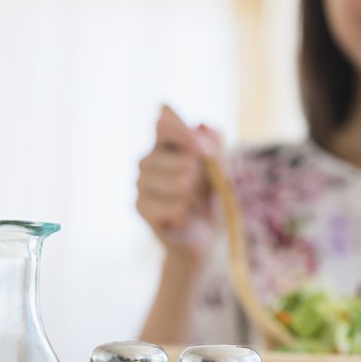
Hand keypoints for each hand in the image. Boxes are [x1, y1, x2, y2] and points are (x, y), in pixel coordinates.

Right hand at [136, 106, 221, 263]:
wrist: (201, 236)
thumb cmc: (208, 199)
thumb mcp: (220, 170)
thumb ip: (215, 147)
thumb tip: (203, 125)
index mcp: (164, 145)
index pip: (164, 126)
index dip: (185, 135)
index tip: (205, 153)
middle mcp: (147, 161)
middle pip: (182, 160)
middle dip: (203, 179)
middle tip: (200, 191)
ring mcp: (140, 183)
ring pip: (180, 185)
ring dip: (196, 198)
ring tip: (192, 205)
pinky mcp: (139, 206)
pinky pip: (175, 207)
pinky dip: (186, 215)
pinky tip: (182, 219)